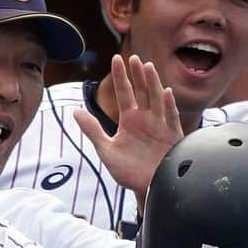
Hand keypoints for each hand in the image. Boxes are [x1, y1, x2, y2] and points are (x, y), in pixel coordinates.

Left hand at [73, 55, 180, 207]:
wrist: (147, 190)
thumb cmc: (128, 172)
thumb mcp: (106, 150)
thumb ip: (92, 130)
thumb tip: (75, 111)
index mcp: (130, 120)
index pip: (124, 92)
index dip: (120, 76)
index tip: (116, 58)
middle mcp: (146, 119)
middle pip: (142, 91)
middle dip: (137, 74)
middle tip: (133, 57)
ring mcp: (160, 125)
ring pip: (156, 100)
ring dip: (152, 84)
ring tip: (147, 66)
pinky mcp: (173, 136)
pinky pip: (171, 118)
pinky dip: (169, 106)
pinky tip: (166, 93)